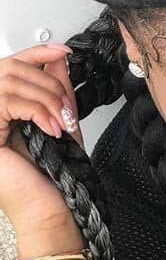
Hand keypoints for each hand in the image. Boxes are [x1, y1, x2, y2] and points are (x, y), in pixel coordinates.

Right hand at [0, 43, 84, 238]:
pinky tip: (51, 129)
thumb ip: (56, 88)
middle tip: (66, 109)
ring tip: (60, 123)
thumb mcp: (60, 120)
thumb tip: (58, 57)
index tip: (63, 50)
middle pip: (12, 68)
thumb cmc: (54, 175)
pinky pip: (9, 101)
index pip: (11, 66)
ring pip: (10, 82)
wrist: (51, 209)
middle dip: (49, 83)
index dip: (37, 52)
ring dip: (46, 99)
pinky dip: (38, 111)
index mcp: (2, 110)